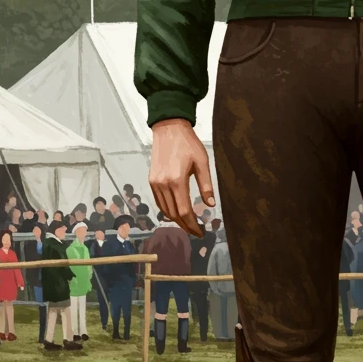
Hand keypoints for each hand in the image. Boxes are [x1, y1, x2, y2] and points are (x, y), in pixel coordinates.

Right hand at [149, 118, 214, 235]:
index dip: (193, 225)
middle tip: (196, 232)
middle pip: (174, 214)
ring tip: (189, 224)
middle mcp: (163, 185)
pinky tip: (177, 213)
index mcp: (177, 181)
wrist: (169, 129)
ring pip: (165, 210)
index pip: (185, 211)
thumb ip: (206, 185)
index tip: (201, 232)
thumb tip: (210, 205)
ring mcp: (155, 183)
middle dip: (185, 226)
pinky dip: (168, 211)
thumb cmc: (188, 144)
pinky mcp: (152, 181)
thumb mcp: (202, 162)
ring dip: (176, 220)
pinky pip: (159, 202)